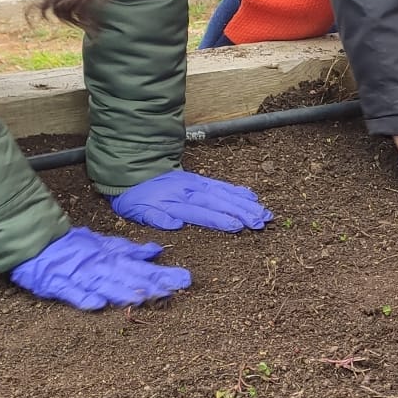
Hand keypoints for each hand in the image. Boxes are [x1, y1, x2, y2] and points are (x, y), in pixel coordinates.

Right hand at [10, 227, 191, 310]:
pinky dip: (83, 298)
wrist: (34, 241)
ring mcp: (78, 275)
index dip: (161, 274)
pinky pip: (70, 292)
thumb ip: (128, 250)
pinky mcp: (57, 283)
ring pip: (103, 284)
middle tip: (173, 290)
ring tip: (142, 298)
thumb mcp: (102, 244)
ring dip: (122, 291)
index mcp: (110, 259)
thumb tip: (155, 250)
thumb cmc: (71, 246)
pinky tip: (97, 305)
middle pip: (127, 277)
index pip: (141, 268)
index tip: (185, 279)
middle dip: (151, 284)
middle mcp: (98, 267)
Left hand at [110, 170, 272, 231]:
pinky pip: (221, 185)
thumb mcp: (137, 212)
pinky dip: (237, 191)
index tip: (238, 226)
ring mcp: (196, 184)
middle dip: (242, 212)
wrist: (133, 172)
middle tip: (261, 221)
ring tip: (263, 212)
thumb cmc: (136, 198)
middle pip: (218, 202)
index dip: (219, 219)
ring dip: (245, 203)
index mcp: (173, 202)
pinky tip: (251, 197)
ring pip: (224, 193)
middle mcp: (189, 191)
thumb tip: (174, 224)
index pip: (201, 212)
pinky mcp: (200, 180)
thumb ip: (155, 218)